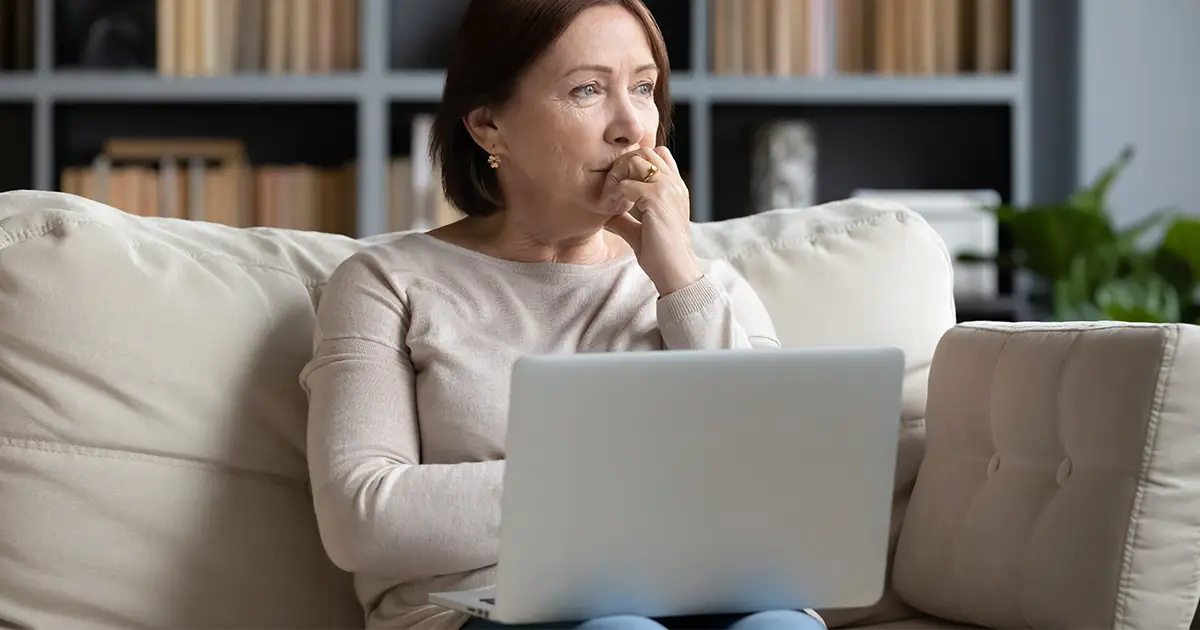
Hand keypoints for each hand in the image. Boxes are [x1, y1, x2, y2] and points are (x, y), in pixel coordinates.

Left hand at [601, 147, 702, 295]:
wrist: (674, 272)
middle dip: (624, 164)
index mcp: (675, 189)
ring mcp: (667, 189)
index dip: (636, 163)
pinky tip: (612, 209)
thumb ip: (625, 220)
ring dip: (618, 175)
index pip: (658, 155)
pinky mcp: (657, 199)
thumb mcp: (640, 232)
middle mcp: (674, 184)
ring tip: (611, 197)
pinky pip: (627, 184)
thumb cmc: (661, 255)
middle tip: (612, 188)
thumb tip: (606, 215)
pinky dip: (615, 194)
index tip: (622, 184)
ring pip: (636, 161)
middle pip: (645, 152)